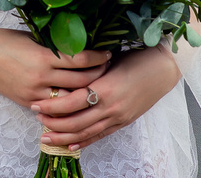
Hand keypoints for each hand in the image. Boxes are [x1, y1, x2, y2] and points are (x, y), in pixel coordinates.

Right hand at [0, 28, 110, 107]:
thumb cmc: (3, 40)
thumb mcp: (32, 38)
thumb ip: (53, 46)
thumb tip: (78, 46)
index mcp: (43, 57)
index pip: (80, 60)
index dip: (97, 57)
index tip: (108, 53)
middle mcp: (41, 77)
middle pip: (81, 81)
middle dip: (98, 75)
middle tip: (108, 68)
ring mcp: (34, 93)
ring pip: (70, 98)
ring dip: (85, 91)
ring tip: (96, 83)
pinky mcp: (28, 102)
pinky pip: (54, 106)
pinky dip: (67, 101)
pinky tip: (75, 95)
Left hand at [31, 44, 180, 149]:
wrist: (164, 67)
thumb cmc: (136, 56)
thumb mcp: (109, 60)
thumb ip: (89, 70)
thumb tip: (63, 71)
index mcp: (104, 87)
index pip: (71, 102)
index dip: (51, 105)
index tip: (35, 102)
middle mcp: (110, 106)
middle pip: (75, 121)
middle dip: (53, 122)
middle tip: (36, 118)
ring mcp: (118, 117)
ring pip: (86, 132)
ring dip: (64, 136)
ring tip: (46, 136)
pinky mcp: (124, 122)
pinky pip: (101, 135)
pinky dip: (84, 141)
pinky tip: (71, 144)